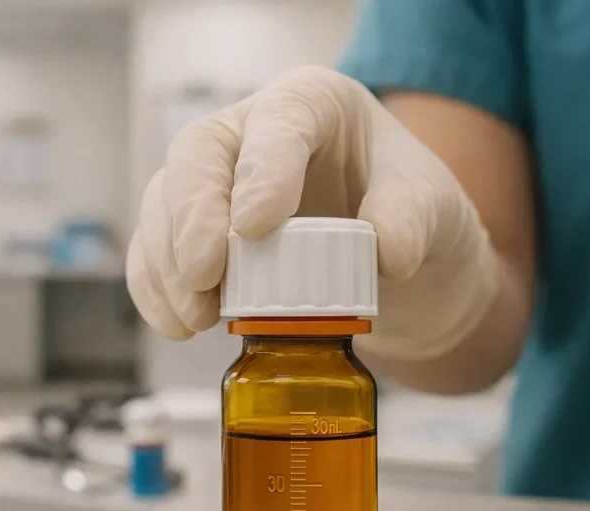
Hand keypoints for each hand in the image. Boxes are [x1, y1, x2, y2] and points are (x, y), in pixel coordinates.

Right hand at [126, 66, 497, 359]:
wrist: (395, 262)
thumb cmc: (410, 214)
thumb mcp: (434, 207)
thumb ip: (413, 218)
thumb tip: (388, 254)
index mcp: (312, 105)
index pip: (276, 122)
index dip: (260, 172)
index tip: (256, 228)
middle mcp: (250, 133)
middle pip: (197, 157)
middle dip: (192, 219)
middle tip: (206, 277)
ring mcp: (215, 182)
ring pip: (163, 204)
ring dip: (168, 266)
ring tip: (197, 320)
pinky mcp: (193, 232)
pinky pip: (155, 252)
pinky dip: (156, 291)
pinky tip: (179, 325)